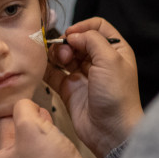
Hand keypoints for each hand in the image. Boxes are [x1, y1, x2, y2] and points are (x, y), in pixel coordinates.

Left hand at [0, 99, 95, 157]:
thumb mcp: (29, 125)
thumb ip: (22, 109)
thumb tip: (24, 107)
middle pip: (1, 152)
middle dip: (9, 128)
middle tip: (18, 110)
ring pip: (22, 148)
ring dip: (27, 127)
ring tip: (38, 110)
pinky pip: (38, 151)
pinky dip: (41, 135)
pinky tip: (49, 119)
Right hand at [45, 18, 143, 157]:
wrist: (111, 130)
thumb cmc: (116, 94)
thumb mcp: (110, 60)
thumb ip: (91, 40)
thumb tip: (72, 35)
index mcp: (115, 50)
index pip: (97, 27)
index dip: (83, 27)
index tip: (72, 35)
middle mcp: (99, 61)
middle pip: (78, 40)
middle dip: (68, 42)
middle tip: (66, 54)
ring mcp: (83, 75)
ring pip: (65, 55)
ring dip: (58, 54)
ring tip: (60, 61)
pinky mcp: (69, 89)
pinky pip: (54, 73)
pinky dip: (47, 68)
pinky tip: (42, 65)